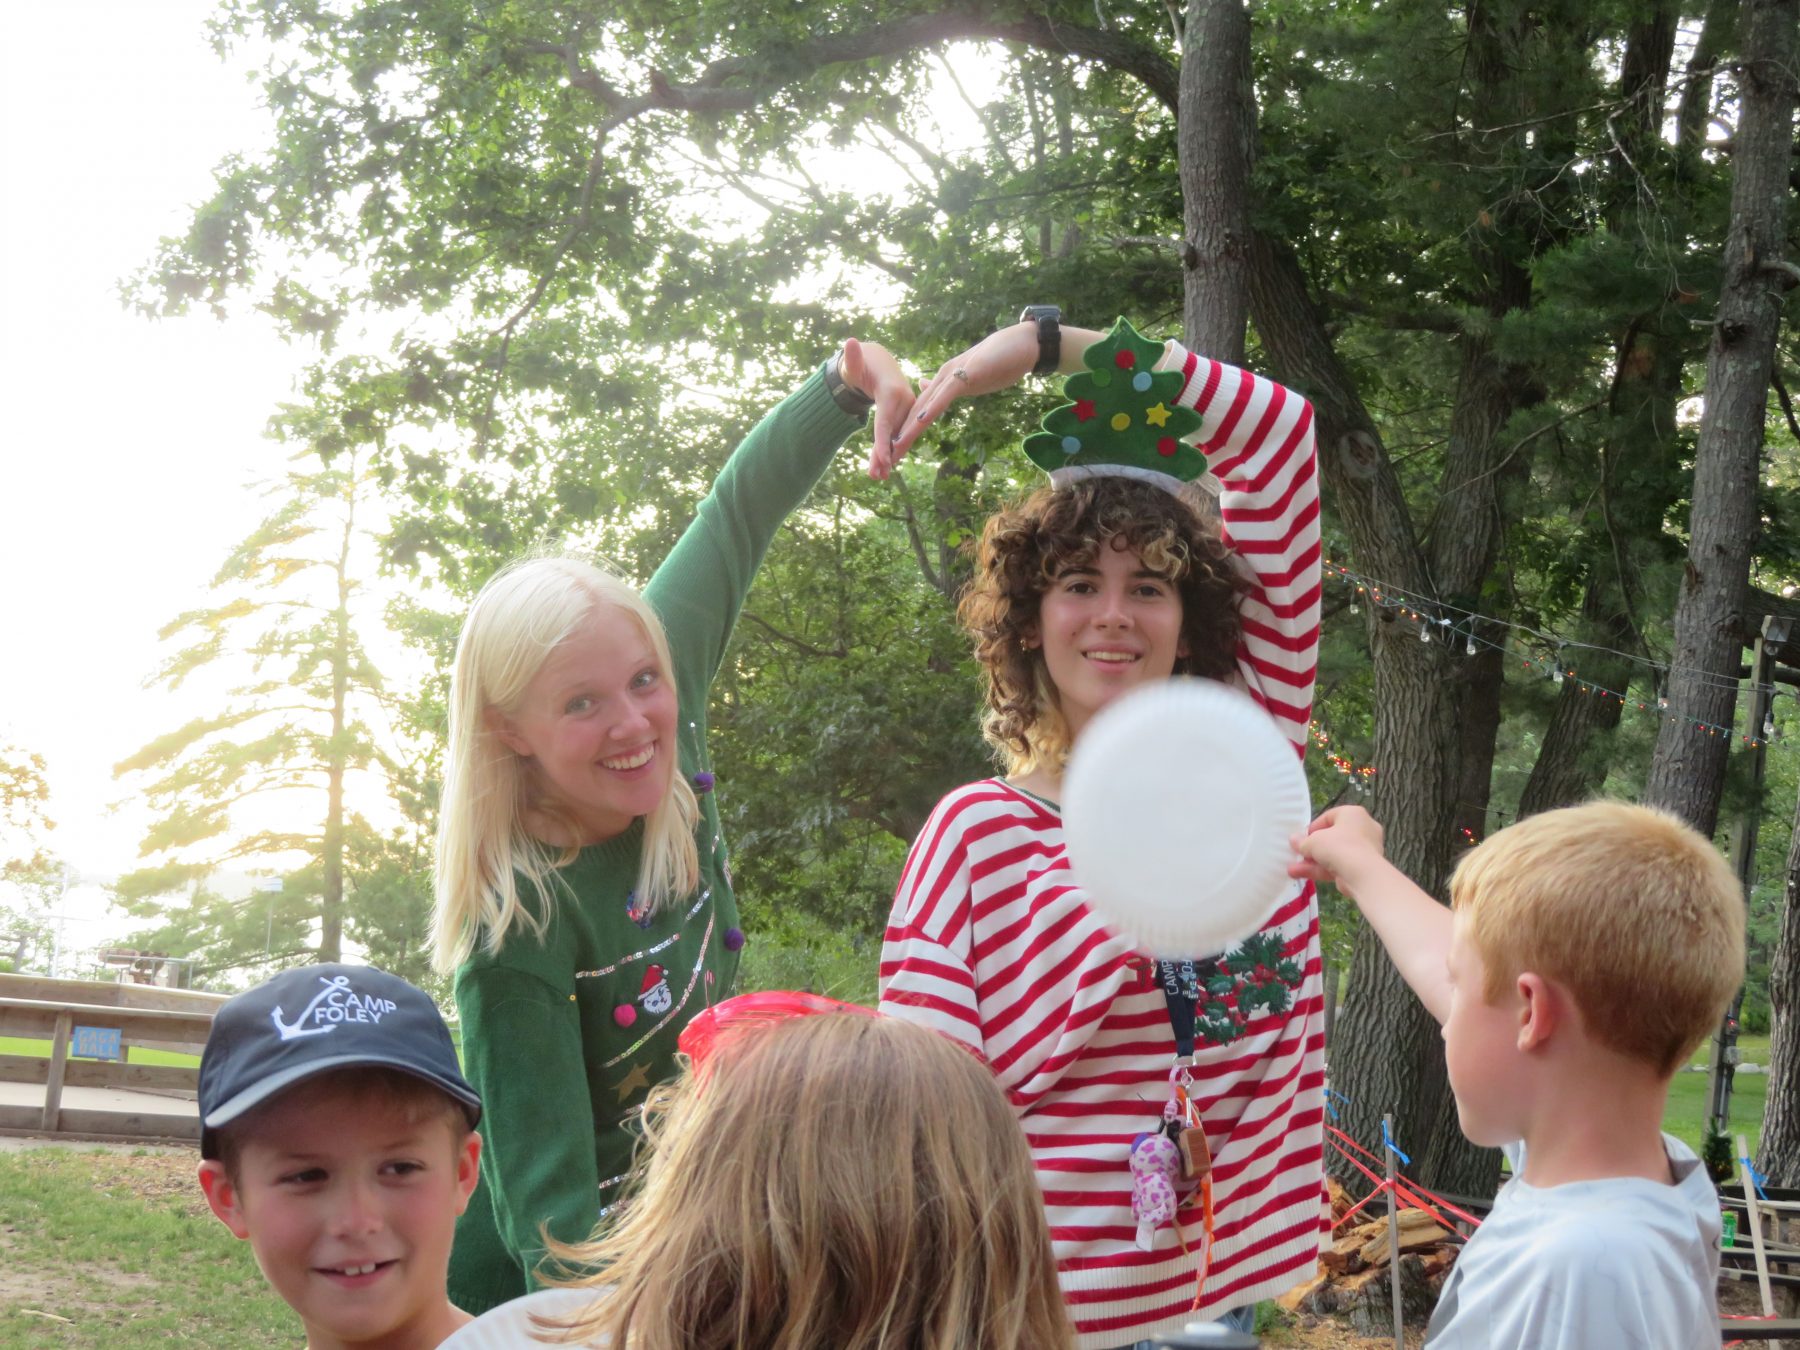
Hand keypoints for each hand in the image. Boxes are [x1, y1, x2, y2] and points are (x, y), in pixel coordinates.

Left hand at [837, 339, 915, 478]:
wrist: (878, 363)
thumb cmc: (862, 364)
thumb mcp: (854, 362)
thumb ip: (852, 357)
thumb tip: (849, 343)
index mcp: (891, 391)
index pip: (885, 421)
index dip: (883, 442)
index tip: (882, 460)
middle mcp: (905, 400)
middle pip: (893, 433)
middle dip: (885, 456)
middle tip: (875, 476)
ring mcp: (908, 408)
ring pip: (897, 436)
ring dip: (888, 457)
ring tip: (877, 476)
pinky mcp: (907, 414)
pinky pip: (898, 434)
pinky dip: (890, 449)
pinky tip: (883, 467)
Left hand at [879, 322, 1041, 472]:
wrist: (1025, 342)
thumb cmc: (1003, 359)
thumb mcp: (974, 376)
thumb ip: (954, 385)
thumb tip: (932, 386)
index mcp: (947, 381)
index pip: (923, 409)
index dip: (908, 429)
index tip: (897, 448)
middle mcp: (945, 378)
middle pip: (918, 410)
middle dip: (902, 434)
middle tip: (887, 457)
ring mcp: (955, 375)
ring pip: (927, 405)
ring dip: (910, 427)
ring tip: (895, 446)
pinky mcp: (967, 374)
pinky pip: (946, 395)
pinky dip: (932, 409)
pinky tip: (920, 422)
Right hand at [1288, 805, 1385, 891]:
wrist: (1363, 874)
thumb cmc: (1339, 846)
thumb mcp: (1314, 841)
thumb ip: (1302, 841)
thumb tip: (1294, 840)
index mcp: (1353, 814)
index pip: (1330, 817)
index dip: (1313, 827)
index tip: (1302, 838)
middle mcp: (1363, 829)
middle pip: (1332, 837)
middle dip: (1312, 848)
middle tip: (1298, 853)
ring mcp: (1364, 850)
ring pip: (1334, 854)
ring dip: (1313, 861)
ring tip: (1292, 869)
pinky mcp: (1362, 868)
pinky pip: (1339, 865)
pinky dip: (1321, 870)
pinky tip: (1301, 875)